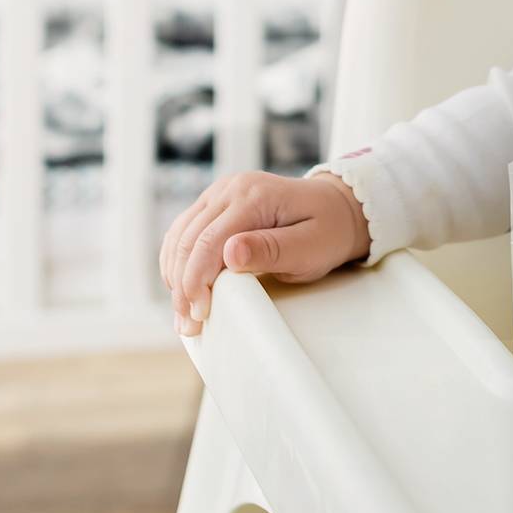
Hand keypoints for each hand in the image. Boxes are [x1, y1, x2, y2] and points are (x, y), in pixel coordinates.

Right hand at [159, 168, 370, 334]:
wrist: (336, 208)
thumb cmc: (328, 230)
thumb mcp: (311, 246)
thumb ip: (272, 250)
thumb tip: (230, 253)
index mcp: (255, 195)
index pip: (209, 241)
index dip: (196, 281)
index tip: (199, 314)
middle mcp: (231, 188)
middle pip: (188, 240)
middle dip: (182, 286)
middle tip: (187, 324)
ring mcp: (221, 192)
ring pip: (179, 236)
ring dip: (175, 276)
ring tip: (183, 313)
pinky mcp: (215, 203)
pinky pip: (184, 232)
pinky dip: (178, 261)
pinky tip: (183, 286)